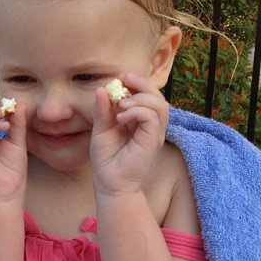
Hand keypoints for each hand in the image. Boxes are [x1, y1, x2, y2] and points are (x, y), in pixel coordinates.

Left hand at [90, 74, 168, 195]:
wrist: (109, 183)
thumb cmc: (106, 159)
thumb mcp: (101, 129)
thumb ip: (103, 110)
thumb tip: (102, 89)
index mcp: (140, 120)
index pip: (147, 95)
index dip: (137, 83)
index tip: (120, 78)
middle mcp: (151, 126)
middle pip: (158, 96)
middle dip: (142, 83)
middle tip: (123, 79)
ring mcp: (154, 133)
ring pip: (160, 104)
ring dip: (139, 98)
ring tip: (121, 106)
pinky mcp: (152, 141)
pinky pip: (152, 117)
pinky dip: (137, 111)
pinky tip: (120, 118)